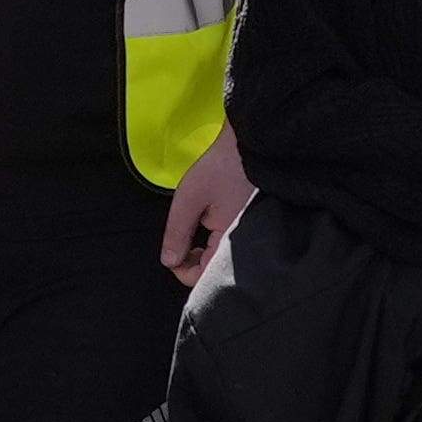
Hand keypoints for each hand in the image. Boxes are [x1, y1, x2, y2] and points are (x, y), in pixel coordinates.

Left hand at [162, 137, 254, 280]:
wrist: (252, 144)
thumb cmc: (223, 167)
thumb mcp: (190, 198)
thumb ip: (177, 232)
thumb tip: (168, 261)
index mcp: (231, 243)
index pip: (203, 277)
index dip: (181, 269)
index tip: (173, 253)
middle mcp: (245, 244)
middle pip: (213, 269)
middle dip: (193, 260)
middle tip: (185, 239)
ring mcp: (251, 235)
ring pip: (221, 256)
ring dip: (203, 248)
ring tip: (198, 224)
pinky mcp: (253, 224)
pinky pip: (231, 243)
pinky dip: (216, 238)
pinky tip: (212, 219)